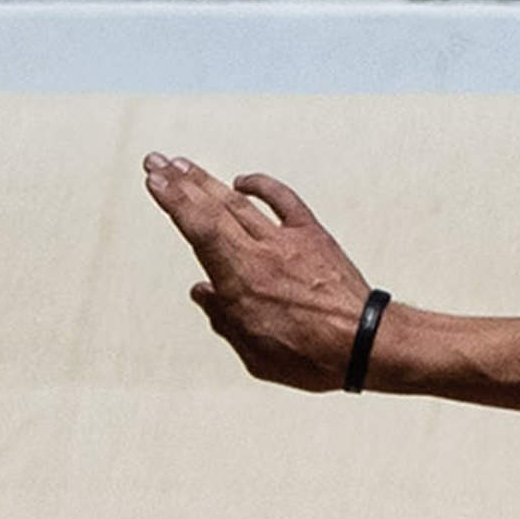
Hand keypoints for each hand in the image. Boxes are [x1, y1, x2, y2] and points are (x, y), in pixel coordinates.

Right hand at [143, 152, 378, 388]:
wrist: (366, 345)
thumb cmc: (310, 358)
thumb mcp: (255, 354)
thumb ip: (224, 321)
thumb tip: (201, 291)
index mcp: (240, 281)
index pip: (198, 230)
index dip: (174, 202)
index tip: (153, 181)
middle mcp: (260, 253)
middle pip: (212, 208)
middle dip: (180, 182)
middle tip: (155, 160)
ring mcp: (287, 241)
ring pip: (240, 202)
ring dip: (208, 181)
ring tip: (182, 164)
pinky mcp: (314, 235)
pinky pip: (284, 201)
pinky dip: (262, 186)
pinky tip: (241, 180)